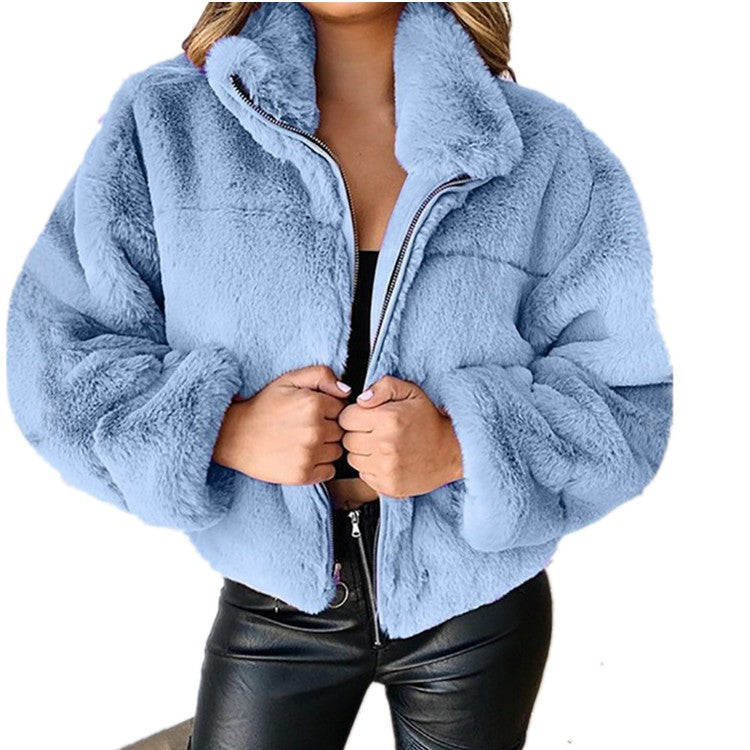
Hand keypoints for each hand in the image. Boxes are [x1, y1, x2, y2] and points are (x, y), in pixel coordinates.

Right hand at [212, 365, 350, 483]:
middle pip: (341, 431)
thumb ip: (321, 375)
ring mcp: (309, 454)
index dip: (329, 410)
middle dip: (328, 428)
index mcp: (313, 404)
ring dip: (325, 448)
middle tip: (306, 428)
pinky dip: (321, 466)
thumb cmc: (263, 407)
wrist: (234, 436)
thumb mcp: (289, 380)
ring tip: (303, 442)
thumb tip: (346, 391)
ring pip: (337, 451)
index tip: (313, 413)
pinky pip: (330, 471)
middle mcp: (314, 430)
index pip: (342, 409)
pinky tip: (303, 456)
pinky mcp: (303, 474)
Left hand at [337, 375, 463, 497]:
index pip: (345, 418)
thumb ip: (383, 387)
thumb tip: (360, 400)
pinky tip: (387, 460)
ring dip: (362, 452)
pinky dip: (371, 468)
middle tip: (376, 431)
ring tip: (382, 446)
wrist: (452, 451)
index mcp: (388, 419)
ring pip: (352, 459)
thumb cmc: (429, 420)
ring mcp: (387, 469)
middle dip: (357, 433)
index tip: (365, 417)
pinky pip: (363, 475)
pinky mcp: (389, 486)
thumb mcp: (410, 392)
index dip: (354, 415)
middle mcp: (385, 446)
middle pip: (347, 440)